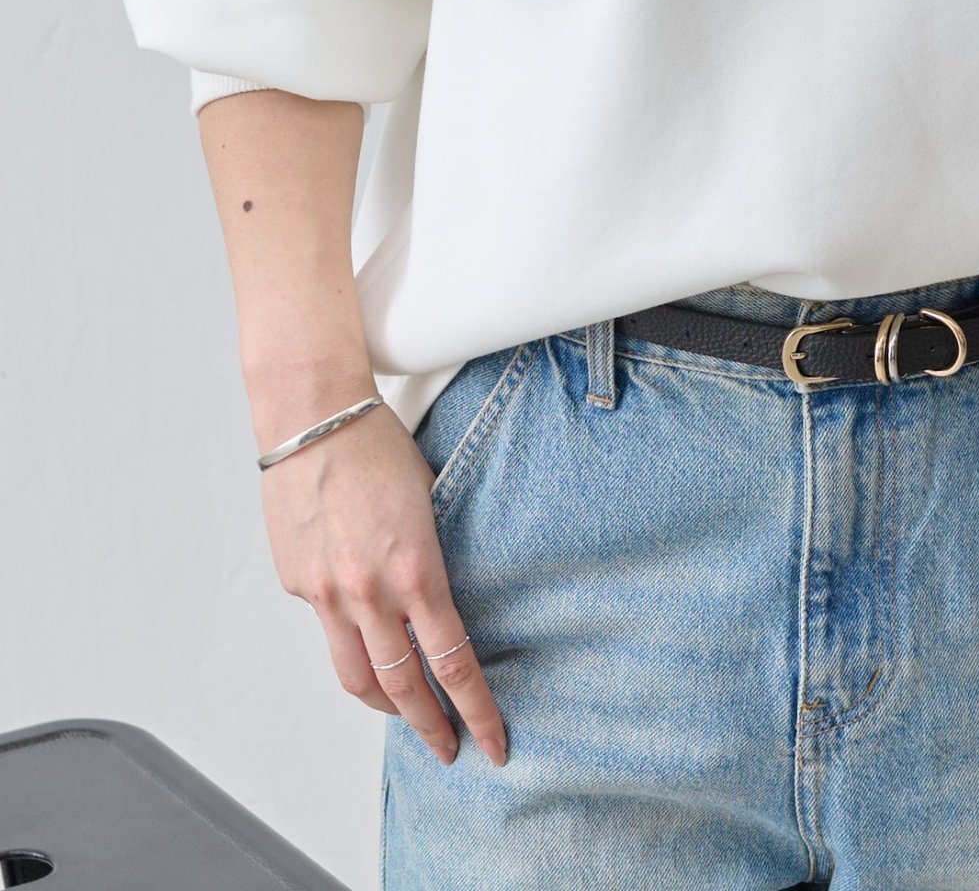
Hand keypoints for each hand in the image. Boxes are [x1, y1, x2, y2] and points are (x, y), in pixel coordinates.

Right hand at [257, 390, 508, 768]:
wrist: (313, 417)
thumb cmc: (377, 446)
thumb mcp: (429, 502)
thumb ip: (431, 561)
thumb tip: (438, 604)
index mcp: (415, 569)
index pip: (453, 662)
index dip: (476, 710)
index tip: (493, 741)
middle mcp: (368, 592)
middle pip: (403, 687)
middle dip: (430, 726)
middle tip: (450, 748)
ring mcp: (325, 592)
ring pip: (356, 676)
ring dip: (386, 705)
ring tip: (408, 715)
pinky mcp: (296, 583)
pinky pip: (327, 626)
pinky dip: (349, 636)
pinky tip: (362, 624)